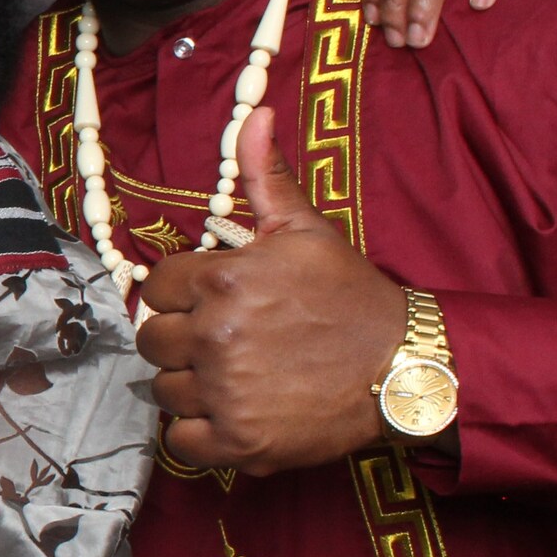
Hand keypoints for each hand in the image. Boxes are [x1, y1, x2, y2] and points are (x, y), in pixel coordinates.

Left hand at [134, 108, 408, 475]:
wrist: (404, 367)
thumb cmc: (352, 297)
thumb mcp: (308, 232)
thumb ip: (267, 178)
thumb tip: (254, 114)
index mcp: (225, 280)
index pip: (157, 287)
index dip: (182, 296)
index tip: (213, 304)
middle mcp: (217, 335)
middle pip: (152, 339)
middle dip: (181, 340)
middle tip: (226, 343)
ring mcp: (227, 391)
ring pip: (164, 389)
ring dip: (191, 386)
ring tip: (235, 377)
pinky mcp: (239, 441)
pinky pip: (181, 440)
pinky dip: (200, 433)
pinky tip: (233, 414)